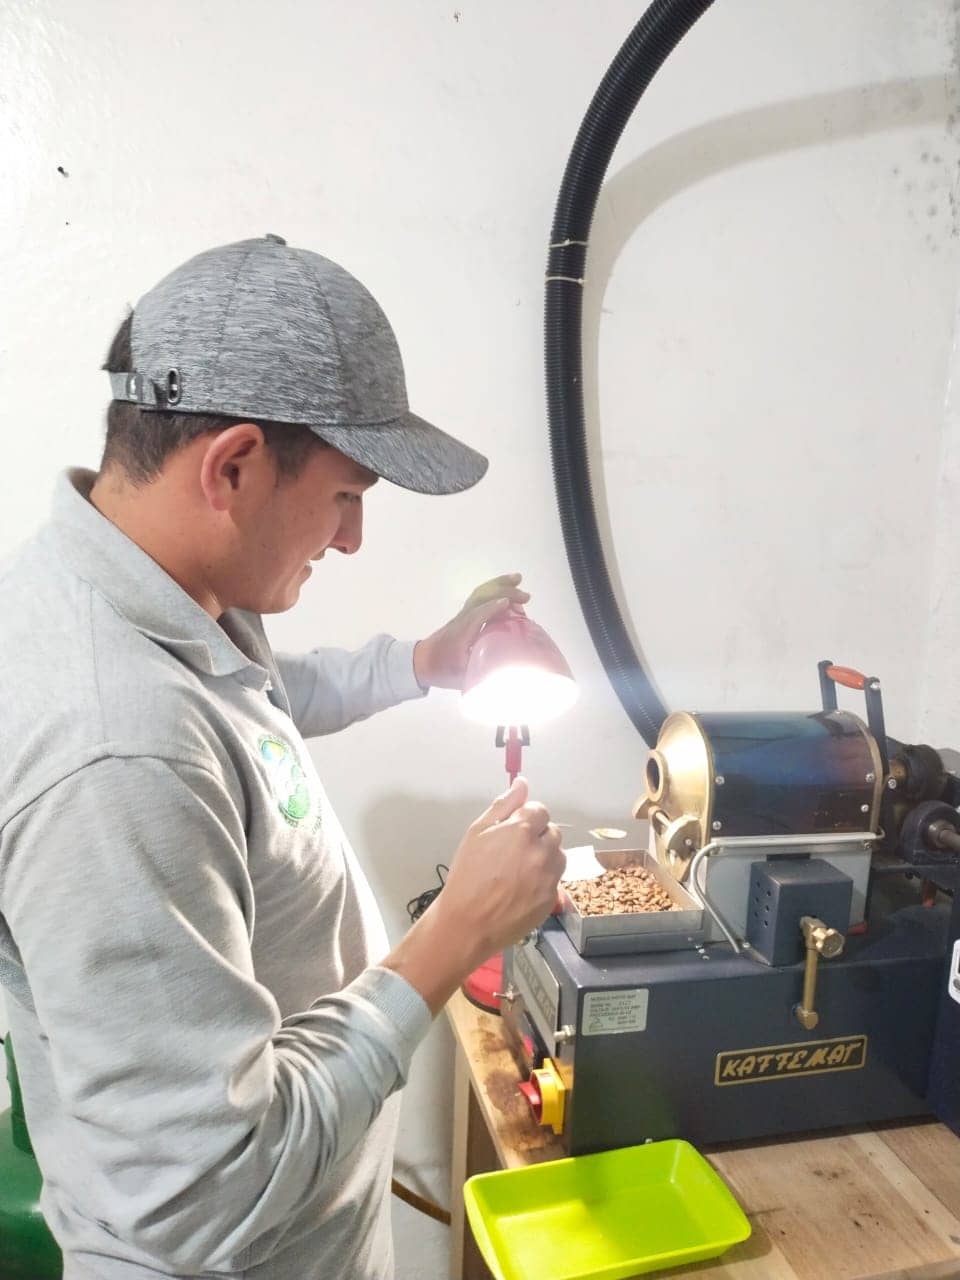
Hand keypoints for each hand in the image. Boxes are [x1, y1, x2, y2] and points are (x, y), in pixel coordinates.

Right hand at [381, 777, 564, 1013]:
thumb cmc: (467, 874)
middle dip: (538, 837)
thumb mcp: (477, 833)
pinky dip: (543, 881)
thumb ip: (503, 805)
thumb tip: (522, 782)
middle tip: (513, 853)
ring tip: (519, 872)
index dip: (527, 819)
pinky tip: (522, 890)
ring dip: (544, 858)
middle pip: (552, 832)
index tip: (513, 831)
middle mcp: (542, 850)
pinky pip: (555, 880)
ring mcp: (550, 876)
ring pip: (557, 856)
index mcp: (523, 829)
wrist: (468, 922)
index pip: (540, 810)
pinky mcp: (553, 898)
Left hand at [412, 572, 529, 689]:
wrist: (420, 662)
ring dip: (500, 585)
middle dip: (503, 592)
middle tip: (526, 597)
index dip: (492, 608)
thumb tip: (506, 671)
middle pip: (481, 598)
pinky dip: (494, 589)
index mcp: (462, 634)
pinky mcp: (465, 615)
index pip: (477, 615)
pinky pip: (480, 597)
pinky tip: (507, 590)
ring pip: (480, 594)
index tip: (509, 605)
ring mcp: (463, 615)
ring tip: (518, 579)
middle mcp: (463, 619)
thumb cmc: (442, 670)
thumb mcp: (462, 676)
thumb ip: (482, 672)